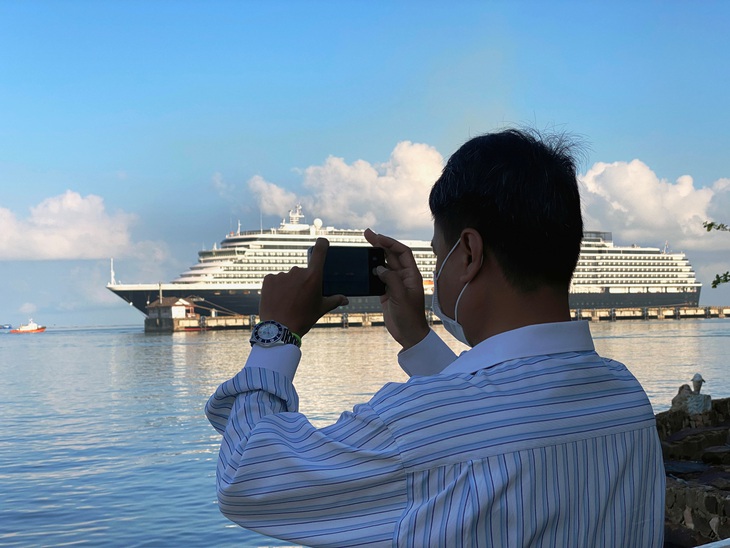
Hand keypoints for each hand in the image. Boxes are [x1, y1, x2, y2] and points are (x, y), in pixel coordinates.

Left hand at [259, 238, 347, 336]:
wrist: (279, 330)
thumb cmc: (303, 319)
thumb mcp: (321, 309)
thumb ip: (334, 300)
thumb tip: (346, 300)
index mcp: (313, 276)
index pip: (320, 251)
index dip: (322, 244)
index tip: (322, 242)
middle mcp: (298, 271)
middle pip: (302, 271)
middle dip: (302, 282)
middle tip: (300, 298)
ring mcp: (282, 275)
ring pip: (288, 277)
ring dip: (288, 286)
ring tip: (287, 302)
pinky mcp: (268, 279)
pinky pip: (275, 280)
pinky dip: (276, 288)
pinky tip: (277, 300)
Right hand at [364, 228, 428, 348]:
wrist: (409, 334)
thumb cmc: (410, 317)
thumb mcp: (401, 297)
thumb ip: (391, 280)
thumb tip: (379, 268)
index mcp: (411, 275)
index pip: (402, 252)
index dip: (390, 242)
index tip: (377, 237)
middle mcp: (404, 277)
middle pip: (391, 255)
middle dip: (380, 244)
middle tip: (367, 234)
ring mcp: (395, 284)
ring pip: (384, 265)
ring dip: (374, 256)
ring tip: (363, 246)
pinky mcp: (387, 293)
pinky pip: (378, 278)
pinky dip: (371, 271)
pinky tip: (363, 267)